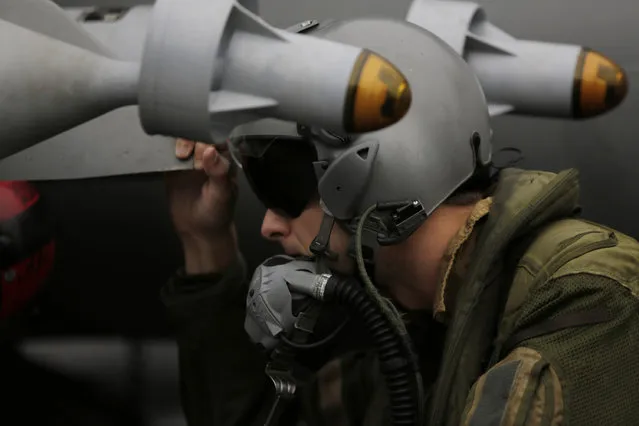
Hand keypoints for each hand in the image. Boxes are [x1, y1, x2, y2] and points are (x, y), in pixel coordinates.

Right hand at [165, 139, 238, 272]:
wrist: (199, 231)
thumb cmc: (217, 213)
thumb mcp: (222, 194)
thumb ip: (218, 172)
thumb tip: (210, 150)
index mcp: (225, 159)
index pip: (218, 137)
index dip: (210, 138)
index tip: (204, 148)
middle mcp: (208, 155)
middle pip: (198, 135)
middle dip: (193, 140)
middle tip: (189, 156)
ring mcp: (190, 159)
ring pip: (183, 139)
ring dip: (179, 143)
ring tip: (181, 157)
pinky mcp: (173, 166)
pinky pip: (168, 152)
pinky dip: (165, 149)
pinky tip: (165, 153)